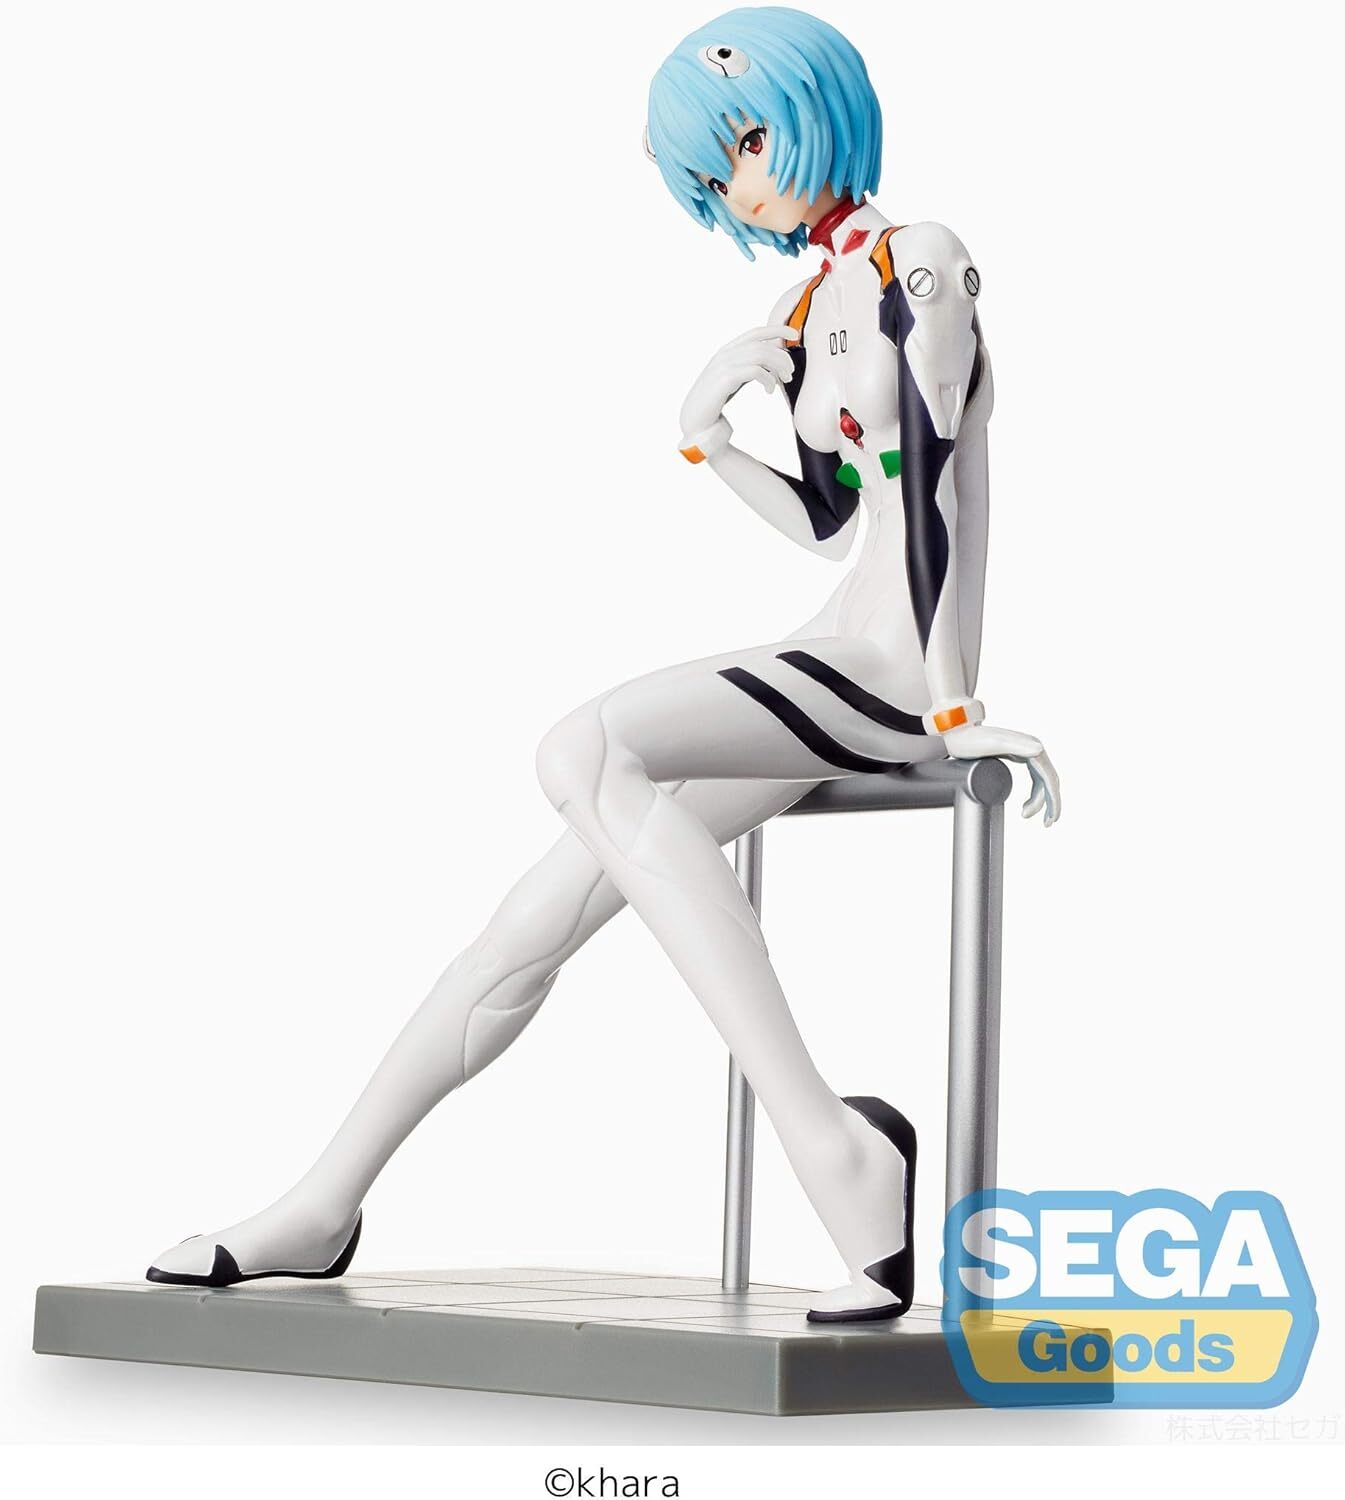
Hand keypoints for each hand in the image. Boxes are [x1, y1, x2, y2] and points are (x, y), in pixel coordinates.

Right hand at [679, 324, 796, 437]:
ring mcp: (723, 365)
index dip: (776, 329)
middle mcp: (725, 354)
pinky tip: (770, 390)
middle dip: (782, 356)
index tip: (793, 334)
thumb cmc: (714, 403)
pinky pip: (755, 370)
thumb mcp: (733, 380)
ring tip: (784, 381)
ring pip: (761, 354)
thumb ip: (747, 368)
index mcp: (727, 351)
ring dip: (778, 366)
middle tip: (791, 373)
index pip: (755, 332)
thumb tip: (772, 364)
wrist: (695, 422)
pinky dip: (768, 378)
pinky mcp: (725, 379)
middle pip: (762, 344)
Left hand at [941, 722, 1061, 826]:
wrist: (954, 733)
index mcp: (1030, 746)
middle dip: (1050, 803)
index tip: (1049, 819)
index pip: (1049, 777)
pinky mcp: (1015, 755)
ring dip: (1040, 800)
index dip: (1052, 800)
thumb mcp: (991, 744)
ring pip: (1041, 780)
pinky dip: (1034, 792)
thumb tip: (1040, 750)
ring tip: (1027, 816)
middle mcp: (1030, 747)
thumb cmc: (969, 740)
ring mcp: (1023, 751)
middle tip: (1046, 824)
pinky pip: (1033, 777)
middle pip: (1048, 780)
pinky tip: (1027, 803)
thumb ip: (1015, 746)